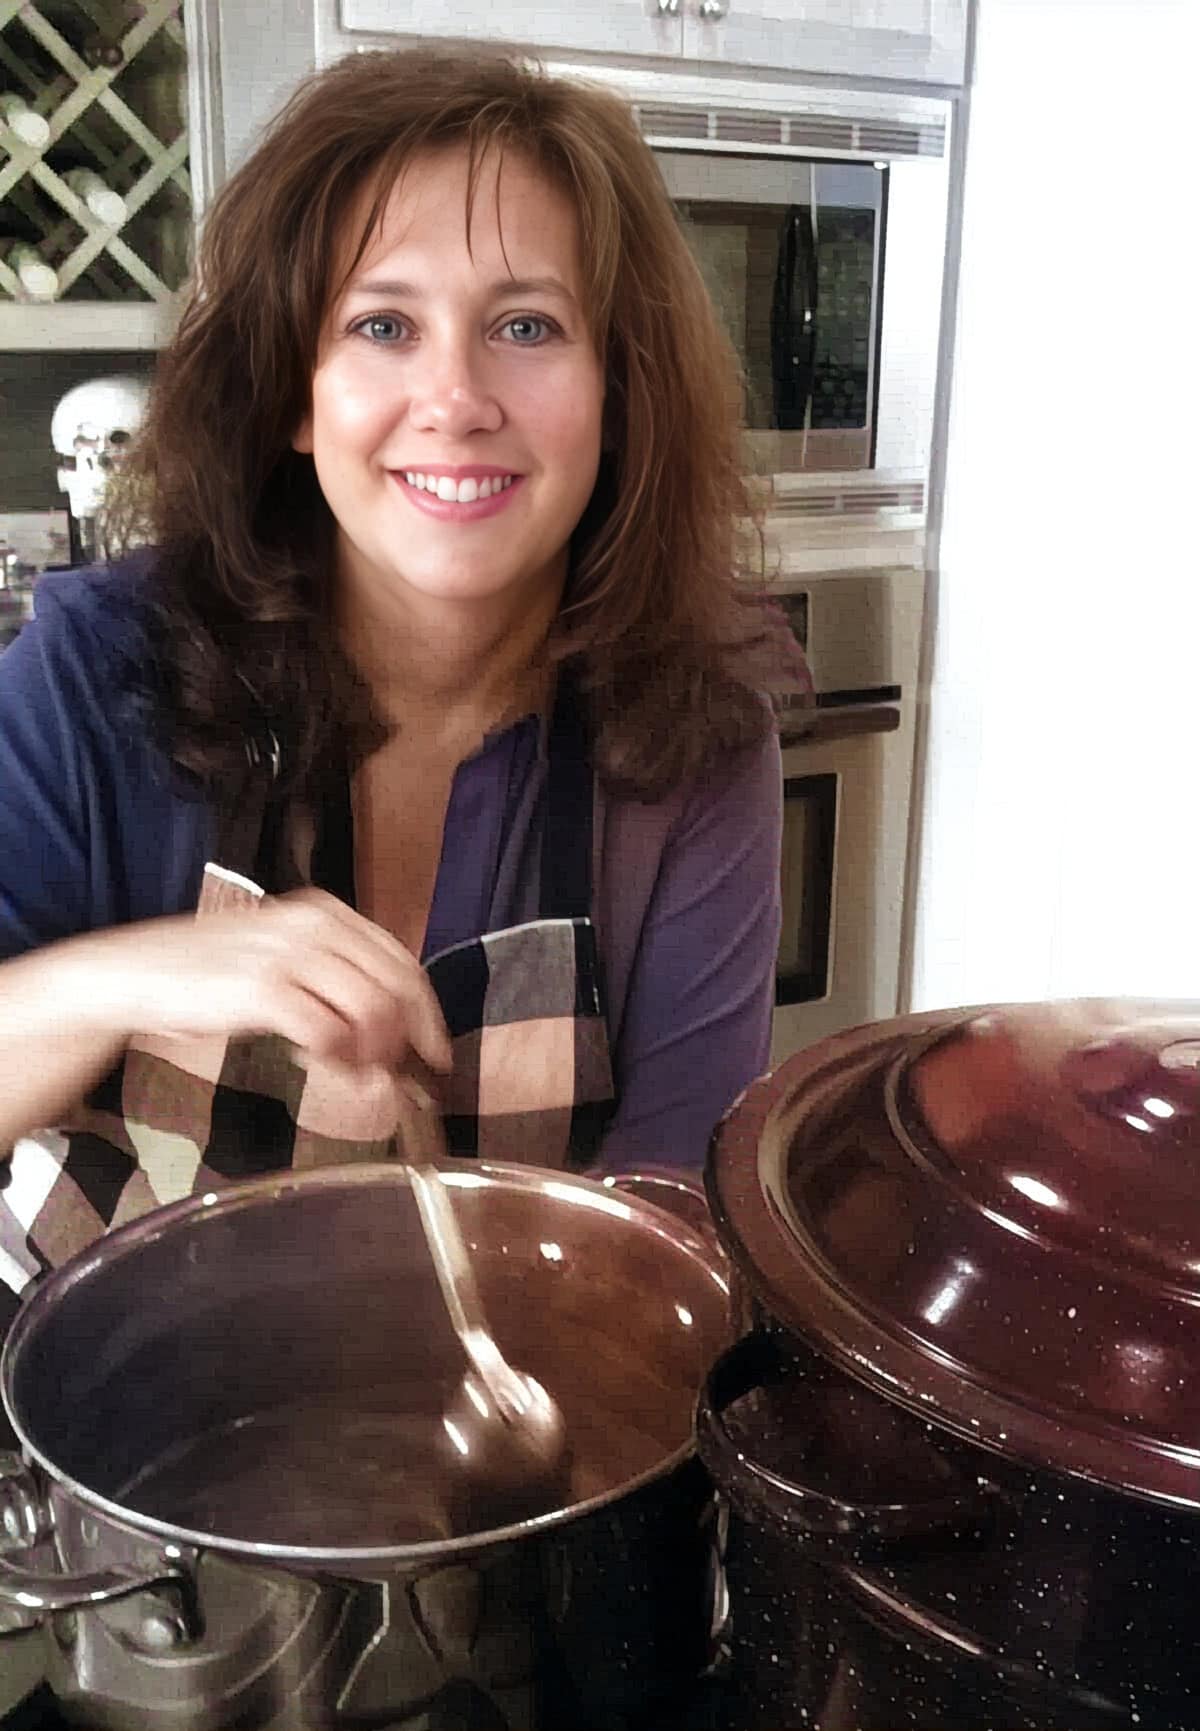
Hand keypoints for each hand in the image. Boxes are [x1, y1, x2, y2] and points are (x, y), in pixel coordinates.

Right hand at [46, 889, 451, 1073]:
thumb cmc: (212, 972)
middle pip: (396, 988)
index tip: (434, 1053)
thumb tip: (389, 1032)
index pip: (402, 962)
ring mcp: (289, 955)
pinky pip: (329, 1034)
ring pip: (370, 1011)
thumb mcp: (284, 957)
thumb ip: (336, 982)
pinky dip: (340, 1062)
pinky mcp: (264, 989)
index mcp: (327, 912)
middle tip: (397, 1076)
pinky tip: (327, 1070)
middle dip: (406, 1040)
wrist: (139, 973)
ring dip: (373, 1055)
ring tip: (357, 1076)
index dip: (427, 1015)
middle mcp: (316, 925)